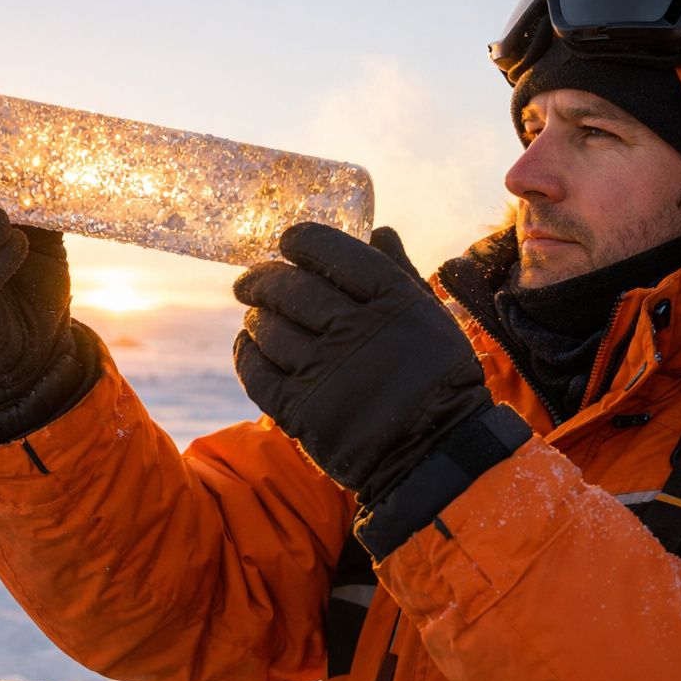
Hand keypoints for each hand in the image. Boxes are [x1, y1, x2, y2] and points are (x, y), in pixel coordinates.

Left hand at [233, 223, 492, 501]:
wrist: (434, 451)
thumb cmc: (434, 377)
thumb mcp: (428, 316)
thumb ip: (399, 271)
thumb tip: (378, 229)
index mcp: (392, 301)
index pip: (334, 252)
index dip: (303, 241)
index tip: (288, 241)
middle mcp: (356, 332)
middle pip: (291, 289)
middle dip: (263, 278)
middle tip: (250, 280)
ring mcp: (325, 373)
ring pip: (269, 327)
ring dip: (255, 316)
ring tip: (256, 314)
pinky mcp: (301, 411)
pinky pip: (256, 371)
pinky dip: (246, 352)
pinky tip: (248, 344)